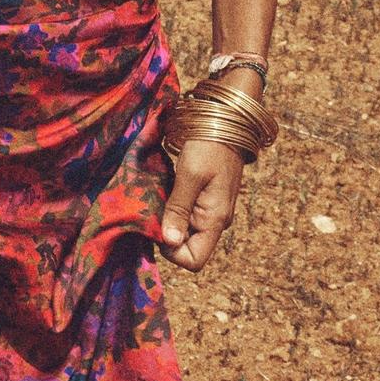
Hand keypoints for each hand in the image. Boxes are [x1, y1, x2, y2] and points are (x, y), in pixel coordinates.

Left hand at [159, 137, 245, 270]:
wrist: (225, 119)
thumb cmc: (210, 145)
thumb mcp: (190, 175)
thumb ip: (179, 209)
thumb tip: (169, 241)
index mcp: (216, 220)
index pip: (194, 260)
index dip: (172, 251)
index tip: (159, 227)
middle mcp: (215, 221)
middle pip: (187, 247)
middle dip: (166, 234)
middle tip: (153, 208)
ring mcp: (210, 211)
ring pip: (183, 231)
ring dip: (167, 219)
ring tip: (158, 196)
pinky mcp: (204, 199)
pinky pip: (185, 215)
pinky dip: (171, 208)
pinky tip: (164, 190)